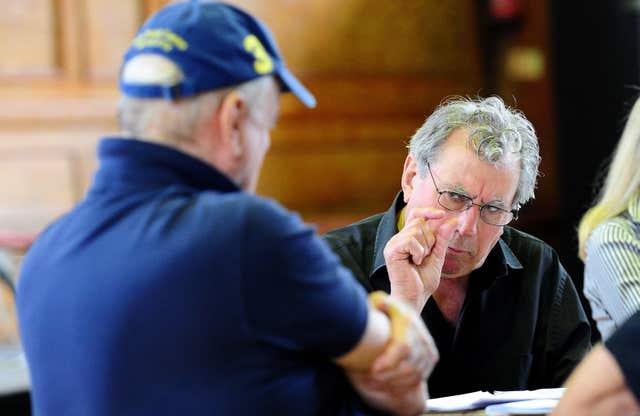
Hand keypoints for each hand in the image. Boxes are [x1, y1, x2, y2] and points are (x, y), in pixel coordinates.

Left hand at [344, 292, 435, 415]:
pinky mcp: (432, 357)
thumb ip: (376, 304)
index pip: (402, 347)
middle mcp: (422, 337)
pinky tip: (388, 384)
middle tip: (370, 379)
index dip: (388, 362)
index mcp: (408, 322)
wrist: (406, 309)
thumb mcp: (379, 302)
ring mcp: (429, 349)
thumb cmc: (385, 309)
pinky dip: (403, 385)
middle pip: (408, 366)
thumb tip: (379, 305)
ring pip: (414, 375)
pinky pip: (419, 377)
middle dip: (388, 376)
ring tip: (376, 382)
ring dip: (394, 382)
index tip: (373, 369)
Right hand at [383, 207, 456, 309]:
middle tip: (424, 257)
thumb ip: (443, 238)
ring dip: (424, 247)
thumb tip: (452, 220)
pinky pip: (411, 240)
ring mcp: (393, 244)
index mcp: (407, 238)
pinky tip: (413, 263)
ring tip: (418, 261)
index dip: (428, 211)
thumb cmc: (423, 281)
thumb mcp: (438, 256)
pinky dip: (418, 252)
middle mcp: (398, 238)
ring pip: (416, 230)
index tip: (442, 214)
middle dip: (430, 239)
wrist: (414, 297)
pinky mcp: (391, 250)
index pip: (415, 215)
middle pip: (419, 222)